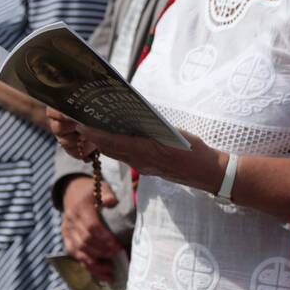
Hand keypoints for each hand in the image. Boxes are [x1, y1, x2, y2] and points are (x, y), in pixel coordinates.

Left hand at [45, 107, 225, 194]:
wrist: (207, 173)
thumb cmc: (194, 150)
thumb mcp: (174, 133)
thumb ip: (153, 128)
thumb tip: (134, 116)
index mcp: (147, 151)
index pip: (114, 142)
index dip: (96, 134)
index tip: (82, 123)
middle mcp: (142, 162)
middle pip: (111, 149)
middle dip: (94, 136)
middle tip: (81, 121)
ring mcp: (144, 167)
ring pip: (117, 154)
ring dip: (103, 142)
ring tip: (92, 127)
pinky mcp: (149, 169)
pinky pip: (127, 157)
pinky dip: (117, 148)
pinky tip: (114, 138)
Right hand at [61, 176, 121, 281]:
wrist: (71, 190)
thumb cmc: (91, 190)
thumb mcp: (100, 187)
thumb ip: (107, 194)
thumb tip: (111, 202)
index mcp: (80, 207)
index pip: (91, 227)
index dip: (104, 239)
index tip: (117, 247)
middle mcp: (71, 220)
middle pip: (85, 242)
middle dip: (101, 252)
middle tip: (116, 257)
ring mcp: (66, 230)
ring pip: (78, 251)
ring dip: (94, 263)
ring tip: (109, 271)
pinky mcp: (64, 237)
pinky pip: (73, 254)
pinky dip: (85, 263)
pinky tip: (98, 270)